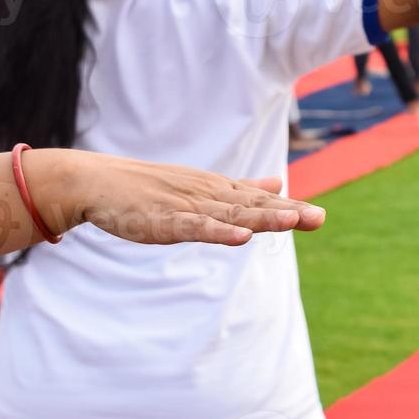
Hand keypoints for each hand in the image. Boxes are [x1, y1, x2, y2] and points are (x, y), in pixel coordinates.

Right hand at [47, 152, 325, 245]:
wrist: (99, 182)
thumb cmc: (152, 187)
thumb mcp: (204, 187)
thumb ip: (243, 190)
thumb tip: (278, 182)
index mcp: (219, 192)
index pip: (260, 200)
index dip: (289, 208)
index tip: (319, 216)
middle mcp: (208, 196)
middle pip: (252, 206)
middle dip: (286, 212)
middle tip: (319, 218)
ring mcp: (187, 207)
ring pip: (230, 215)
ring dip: (260, 217)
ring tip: (291, 220)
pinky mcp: (164, 221)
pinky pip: (195, 228)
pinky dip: (217, 232)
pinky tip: (239, 237)